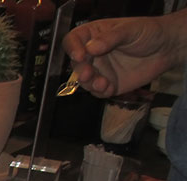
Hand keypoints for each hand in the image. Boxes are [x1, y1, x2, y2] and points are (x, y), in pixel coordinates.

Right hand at [62, 14, 184, 97]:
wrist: (166, 49)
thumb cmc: (148, 33)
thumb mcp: (130, 30)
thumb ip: (110, 38)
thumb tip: (90, 48)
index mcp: (93, 35)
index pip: (73, 40)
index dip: (72, 48)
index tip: (79, 56)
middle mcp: (92, 54)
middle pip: (76, 63)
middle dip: (80, 70)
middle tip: (88, 74)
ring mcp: (100, 69)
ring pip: (84, 80)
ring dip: (89, 84)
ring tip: (101, 83)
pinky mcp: (108, 84)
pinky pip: (98, 91)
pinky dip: (100, 92)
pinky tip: (109, 88)